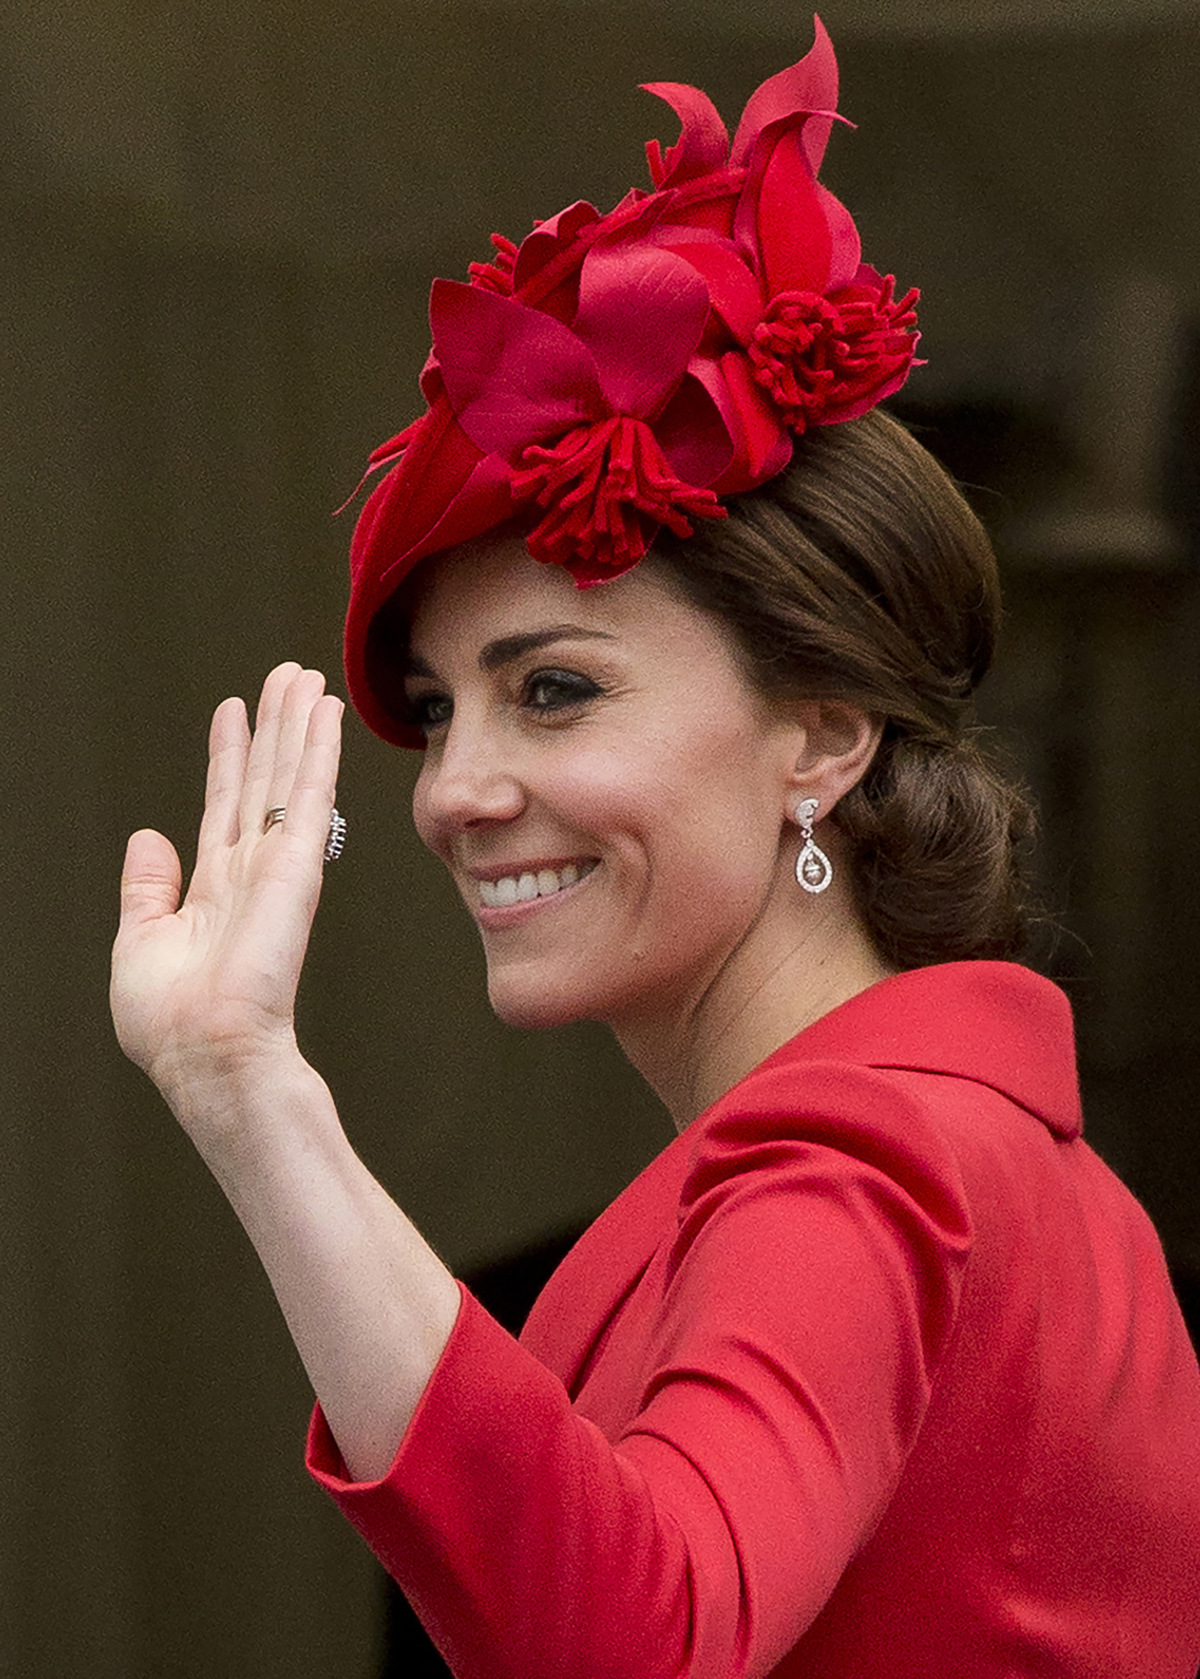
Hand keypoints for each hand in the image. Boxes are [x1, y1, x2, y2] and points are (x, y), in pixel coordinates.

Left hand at [111, 663, 343, 1129]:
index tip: (235, 711)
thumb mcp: (138, 943)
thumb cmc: (172, 1024)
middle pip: (264, 780)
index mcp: (213, 889)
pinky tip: (324, 711)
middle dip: (275, 726)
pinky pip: (309, 793)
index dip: (228, 755)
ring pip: (289, 776)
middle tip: (288, 676)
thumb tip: (147, 836)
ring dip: (299, 724)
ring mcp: (277, 864)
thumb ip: (145, 888)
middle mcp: (250, 869)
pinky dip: (317, 748)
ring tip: (308, 677)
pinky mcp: (297, 865)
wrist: (208, 1056)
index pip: (224, 806)